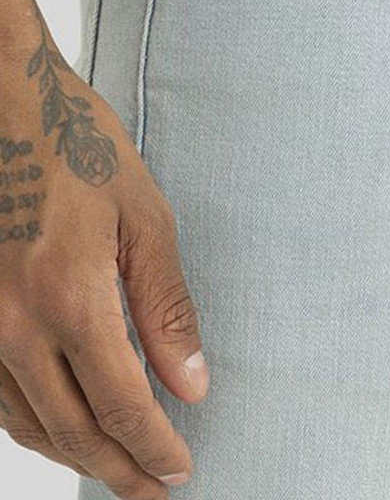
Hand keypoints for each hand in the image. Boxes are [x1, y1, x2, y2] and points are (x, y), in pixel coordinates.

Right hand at [0, 6, 207, 497]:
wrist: (7, 107)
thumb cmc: (81, 150)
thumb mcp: (144, 218)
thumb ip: (166, 307)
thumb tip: (191, 381)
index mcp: (68, 298)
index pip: (119, 404)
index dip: (153, 446)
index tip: (181, 469)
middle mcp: (13, 325)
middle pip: (70, 428)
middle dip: (119, 468)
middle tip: (157, 489)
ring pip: (26, 421)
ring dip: (75, 455)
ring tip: (117, 470)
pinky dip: (35, 423)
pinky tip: (63, 426)